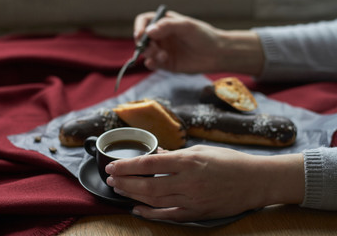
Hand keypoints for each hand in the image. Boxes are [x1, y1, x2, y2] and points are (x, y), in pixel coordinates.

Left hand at [105, 145, 303, 221]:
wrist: (255, 180)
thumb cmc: (230, 161)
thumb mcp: (202, 150)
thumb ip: (176, 154)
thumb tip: (157, 155)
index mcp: (188, 160)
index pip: (149, 163)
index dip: (127, 165)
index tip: (113, 165)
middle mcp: (188, 180)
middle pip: (147, 185)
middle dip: (125, 181)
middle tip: (111, 179)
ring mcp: (192, 199)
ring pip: (154, 201)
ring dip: (133, 195)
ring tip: (119, 190)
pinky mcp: (197, 212)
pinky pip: (168, 216)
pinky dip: (150, 214)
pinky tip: (137, 209)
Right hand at [134, 11, 263, 75]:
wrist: (216, 54)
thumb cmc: (204, 36)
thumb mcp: (186, 26)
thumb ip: (167, 26)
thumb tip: (149, 31)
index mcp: (164, 23)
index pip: (144, 21)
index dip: (139, 27)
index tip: (140, 35)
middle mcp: (161, 36)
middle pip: (142, 38)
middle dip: (144, 44)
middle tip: (153, 48)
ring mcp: (163, 50)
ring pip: (146, 52)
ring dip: (149, 54)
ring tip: (163, 56)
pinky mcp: (166, 64)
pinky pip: (153, 64)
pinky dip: (151, 64)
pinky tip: (155, 63)